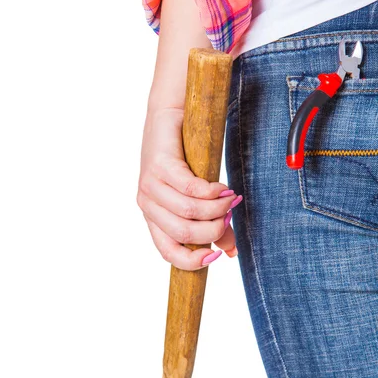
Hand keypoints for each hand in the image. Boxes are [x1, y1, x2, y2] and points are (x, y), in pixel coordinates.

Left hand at [136, 107, 241, 270]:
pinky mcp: (160, 166)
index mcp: (154, 218)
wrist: (170, 116)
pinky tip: (223, 189)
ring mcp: (151, 185)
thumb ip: (212, 226)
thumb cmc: (185, 160)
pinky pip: (191, 189)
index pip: (168, 252)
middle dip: (213, 230)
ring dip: (216, 210)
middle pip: (183, 233)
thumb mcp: (197, 199)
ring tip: (230, 200)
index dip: (192, 261)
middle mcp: (147, 205)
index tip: (216, 256)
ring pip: (188, 212)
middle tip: (229, 217)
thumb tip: (230, 251)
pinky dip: (213, 192)